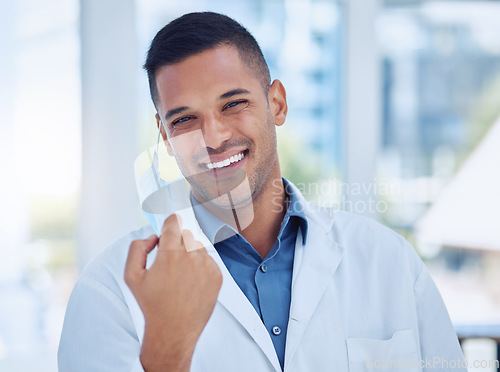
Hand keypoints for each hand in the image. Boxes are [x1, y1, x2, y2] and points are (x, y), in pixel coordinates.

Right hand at [124, 214, 221, 371]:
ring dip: (189, 254)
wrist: (173, 331)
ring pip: (198, 246)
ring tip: (179, 276)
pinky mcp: (217, 276)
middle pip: (186, 234)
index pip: (174, 221)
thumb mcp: (131, 276)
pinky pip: (209, 260)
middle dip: (177, 242)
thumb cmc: (151, 304)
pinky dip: (200, 266)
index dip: (168, 225)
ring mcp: (207, 266)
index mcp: (170, 254)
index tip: (167, 229)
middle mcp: (191, 257)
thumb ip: (138, 247)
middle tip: (169, 261)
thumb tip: (154, 237)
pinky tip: (190, 283)